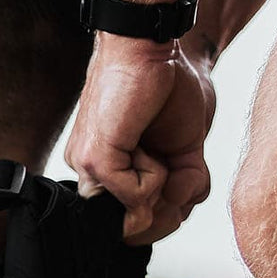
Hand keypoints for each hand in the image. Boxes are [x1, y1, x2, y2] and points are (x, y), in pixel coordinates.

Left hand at [66, 34, 215, 244]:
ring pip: (134, 216)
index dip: (165, 221)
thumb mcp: (187, 150)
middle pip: (132, 230)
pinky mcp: (95, 159)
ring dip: (162, 190)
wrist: (155, 47)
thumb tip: (178, 213)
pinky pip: (133, 195)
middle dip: (166, 214)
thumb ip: (184, 186)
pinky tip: (146, 146)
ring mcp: (89, 169)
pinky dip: (154, 177)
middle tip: (174, 173)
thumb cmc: (169, 91)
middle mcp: (93, 176)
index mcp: (109, 176)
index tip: (180, 189)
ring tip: (157, 152)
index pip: (133, 225)